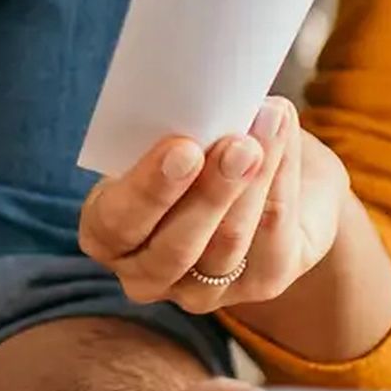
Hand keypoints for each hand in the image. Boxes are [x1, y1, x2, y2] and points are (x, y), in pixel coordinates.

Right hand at [78, 98, 354, 316]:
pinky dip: (281, 183)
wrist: (264, 173)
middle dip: (210, 192)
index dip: (149, 189)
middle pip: (175, 246)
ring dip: (253, 182)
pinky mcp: (259, 284)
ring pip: (227, 243)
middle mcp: (147, 274)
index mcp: (107, 233)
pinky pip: (272, 239)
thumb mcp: (173, 133)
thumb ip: (176, 127)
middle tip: (237, 143)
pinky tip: (283, 140)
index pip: (117, 223)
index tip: (183, 147)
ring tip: (269, 126)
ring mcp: (203, 290)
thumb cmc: (198, 146)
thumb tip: (206, 99)